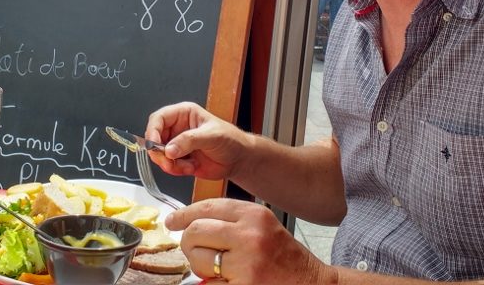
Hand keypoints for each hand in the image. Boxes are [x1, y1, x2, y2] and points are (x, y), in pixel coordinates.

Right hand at [145, 102, 249, 179]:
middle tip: (169, 161)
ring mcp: (177, 144)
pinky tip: (191, 168)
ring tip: (187, 166)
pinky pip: (168, 166)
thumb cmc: (230, 139)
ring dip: (170, 164)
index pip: (158, 118)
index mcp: (183, 114)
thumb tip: (169, 149)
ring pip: (159, 155)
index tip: (154, 145)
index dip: (152, 131)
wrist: (239, 159)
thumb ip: (189, 140)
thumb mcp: (211, 135)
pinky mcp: (179, 159)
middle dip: (160, 153)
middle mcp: (177, 128)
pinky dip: (176, 170)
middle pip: (154, 138)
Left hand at [167, 199, 332, 284]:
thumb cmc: (284, 257)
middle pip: (195, 231)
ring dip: (199, 267)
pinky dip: (210, 284)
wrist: (311, 284)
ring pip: (197, 259)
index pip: (206, 207)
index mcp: (253, 215)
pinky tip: (226, 281)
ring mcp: (246, 264)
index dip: (184, 214)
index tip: (172, 221)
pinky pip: (207, 284)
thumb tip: (188, 221)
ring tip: (218, 270)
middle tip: (196, 252)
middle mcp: (249, 236)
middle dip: (189, 243)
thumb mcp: (261, 226)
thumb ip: (230, 220)